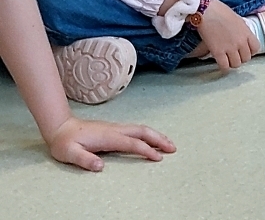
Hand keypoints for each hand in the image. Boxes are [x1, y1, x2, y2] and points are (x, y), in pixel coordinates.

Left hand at [46, 116, 174, 171]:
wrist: (60, 127)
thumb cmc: (64, 142)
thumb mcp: (69, 153)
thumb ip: (84, 159)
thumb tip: (100, 166)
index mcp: (108, 137)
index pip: (132, 143)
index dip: (146, 150)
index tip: (158, 158)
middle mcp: (115, 130)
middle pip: (143, 132)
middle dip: (159, 139)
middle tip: (173, 148)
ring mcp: (116, 128)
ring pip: (141, 129)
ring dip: (156, 135)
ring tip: (168, 144)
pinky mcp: (114, 130)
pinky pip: (136, 131)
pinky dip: (149, 134)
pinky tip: (152, 139)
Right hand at [196, 0, 259, 70]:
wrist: (207, 12)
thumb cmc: (221, 12)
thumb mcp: (238, 20)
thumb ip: (242, 31)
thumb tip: (242, 38)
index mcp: (247, 32)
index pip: (256, 48)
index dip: (250, 51)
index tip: (244, 50)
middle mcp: (241, 42)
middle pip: (246, 58)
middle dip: (240, 57)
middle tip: (233, 54)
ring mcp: (230, 48)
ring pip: (236, 64)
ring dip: (232, 63)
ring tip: (226, 58)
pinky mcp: (218, 52)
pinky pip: (224, 66)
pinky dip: (223, 67)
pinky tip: (220, 62)